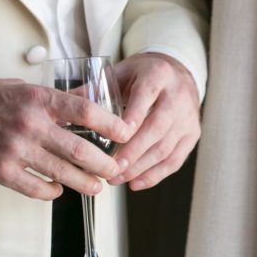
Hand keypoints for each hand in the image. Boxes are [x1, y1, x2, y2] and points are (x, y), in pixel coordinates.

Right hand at [0, 77, 131, 200]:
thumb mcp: (19, 87)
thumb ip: (52, 98)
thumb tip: (87, 101)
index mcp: (36, 99)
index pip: (84, 111)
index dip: (111, 124)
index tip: (126, 133)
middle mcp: (29, 124)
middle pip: (79, 149)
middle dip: (104, 164)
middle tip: (115, 170)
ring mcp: (14, 149)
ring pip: (61, 172)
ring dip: (84, 183)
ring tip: (96, 187)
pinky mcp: (0, 170)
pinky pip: (35, 188)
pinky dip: (51, 191)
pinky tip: (57, 190)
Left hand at [107, 53, 200, 190]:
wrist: (176, 73)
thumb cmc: (142, 76)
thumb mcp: (120, 73)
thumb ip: (95, 89)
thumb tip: (64, 104)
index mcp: (157, 75)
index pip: (146, 95)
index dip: (134, 115)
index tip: (118, 135)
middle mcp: (177, 96)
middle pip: (157, 127)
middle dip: (133, 151)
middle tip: (112, 167)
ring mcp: (188, 117)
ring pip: (166, 147)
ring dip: (140, 167)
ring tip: (117, 178)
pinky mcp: (192, 134)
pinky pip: (175, 159)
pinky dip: (155, 175)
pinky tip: (136, 183)